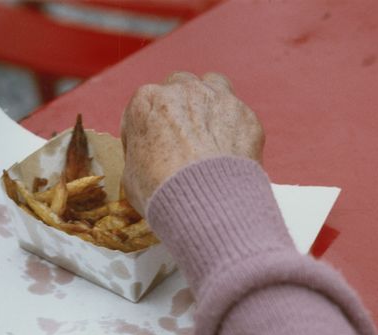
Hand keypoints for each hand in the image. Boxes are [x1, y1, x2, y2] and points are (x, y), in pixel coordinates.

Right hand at [120, 71, 264, 213]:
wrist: (208, 204)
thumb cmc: (164, 192)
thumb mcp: (131, 176)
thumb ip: (140, 154)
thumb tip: (149, 160)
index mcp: (146, 102)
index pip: (146, 106)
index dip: (152, 127)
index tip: (157, 145)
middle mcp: (182, 90)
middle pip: (181, 88)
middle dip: (182, 108)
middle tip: (186, 137)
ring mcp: (218, 98)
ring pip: (214, 86)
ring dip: (211, 104)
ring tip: (212, 133)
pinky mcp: (246, 115)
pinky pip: (240, 116)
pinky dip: (237, 131)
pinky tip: (233, 154)